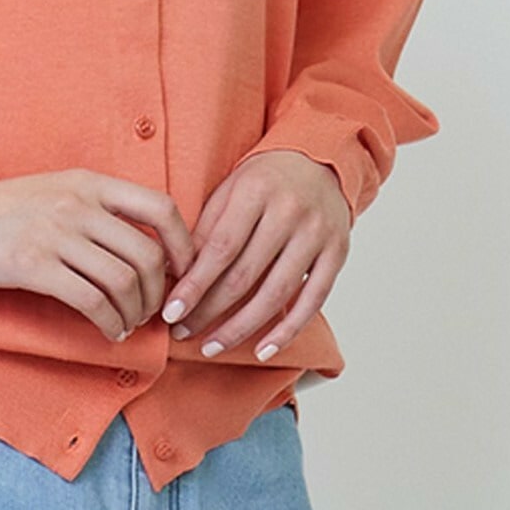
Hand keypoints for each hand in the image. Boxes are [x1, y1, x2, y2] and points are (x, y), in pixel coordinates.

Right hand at [0, 170, 196, 343]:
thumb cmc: (5, 212)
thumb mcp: (57, 192)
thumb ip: (99, 209)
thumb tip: (149, 246)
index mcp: (89, 182)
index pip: (161, 206)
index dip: (183, 244)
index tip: (182, 273)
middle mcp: (77, 203)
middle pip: (146, 253)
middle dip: (159, 292)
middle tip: (152, 312)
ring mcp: (55, 232)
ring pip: (123, 281)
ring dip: (134, 312)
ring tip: (127, 324)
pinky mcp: (33, 264)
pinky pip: (90, 300)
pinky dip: (109, 322)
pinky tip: (108, 330)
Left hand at [159, 150, 350, 361]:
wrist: (321, 159)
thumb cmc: (265, 178)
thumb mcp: (230, 189)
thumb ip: (206, 229)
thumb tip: (175, 276)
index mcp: (256, 190)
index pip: (220, 248)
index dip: (195, 284)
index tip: (171, 312)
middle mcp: (290, 211)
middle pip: (245, 275)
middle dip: (210, 310)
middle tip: (183, 332)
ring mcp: (317, 233)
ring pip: (277, 293)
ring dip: (242, 328)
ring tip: (213, 346)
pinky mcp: (338, 252)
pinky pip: (313, 300)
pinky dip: (288, 330)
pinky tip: (263, 349)